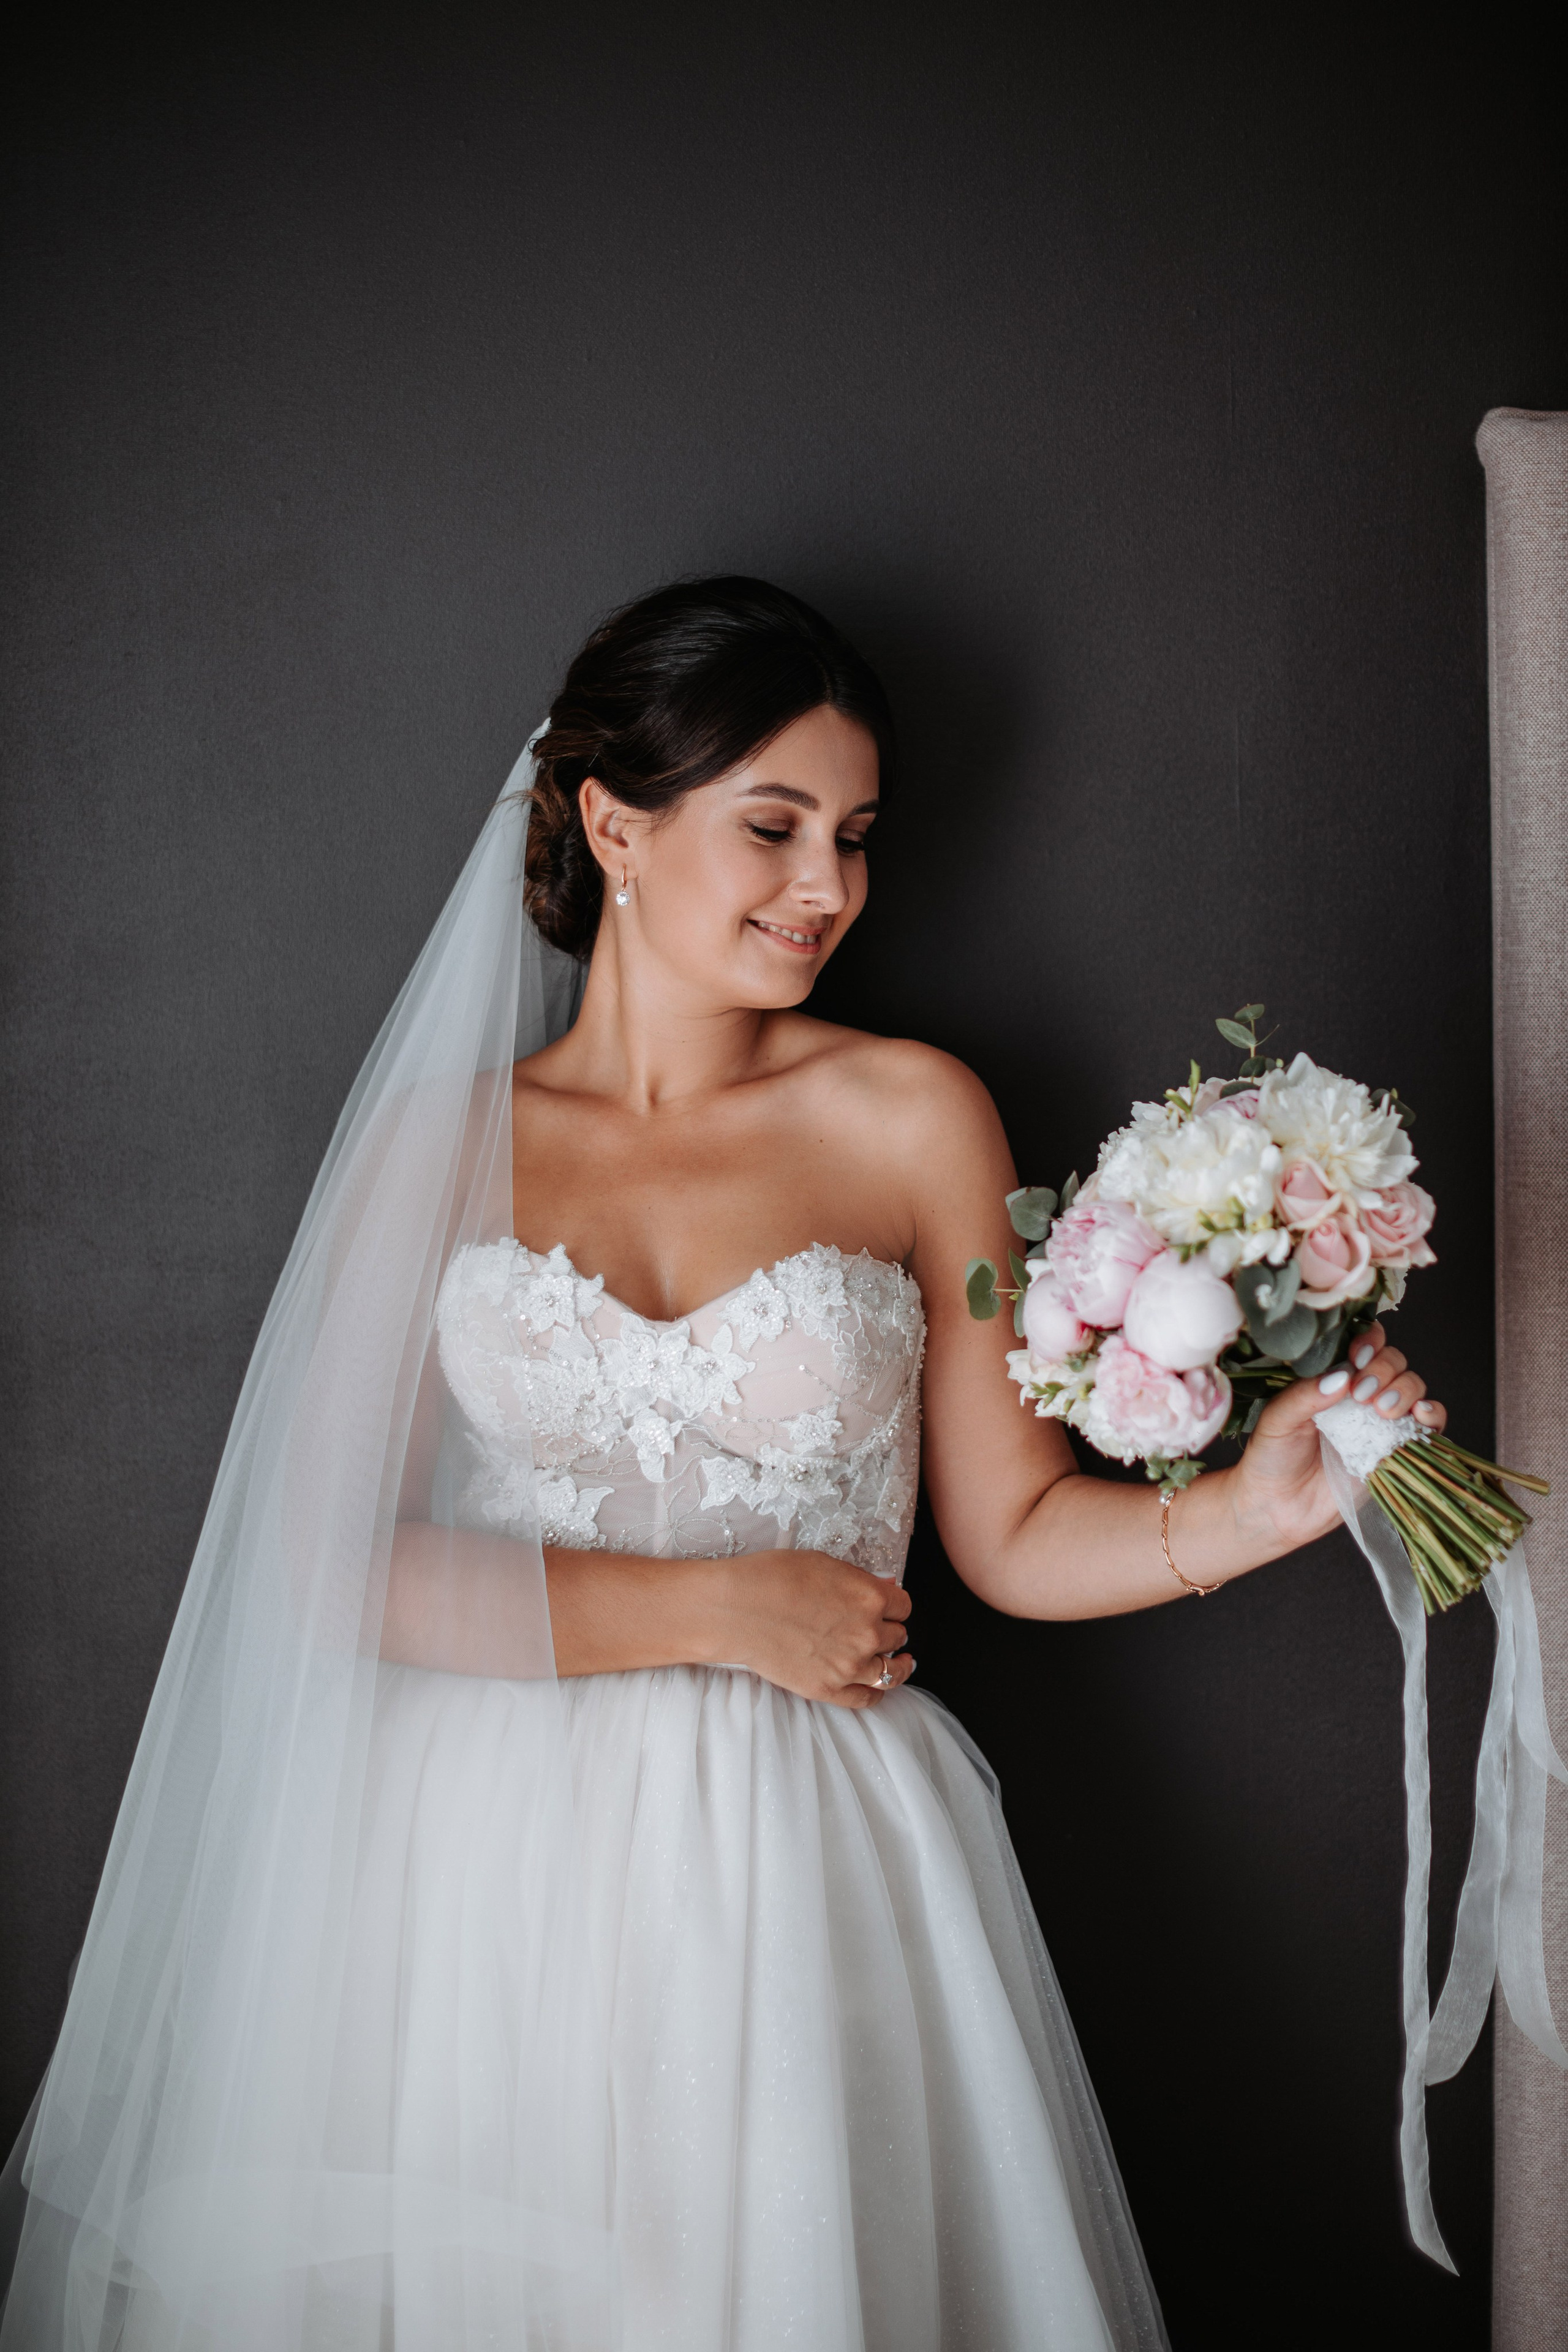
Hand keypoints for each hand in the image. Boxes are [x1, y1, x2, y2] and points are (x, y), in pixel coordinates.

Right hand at [705, 1549, 913, 1708]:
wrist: (736, 1609)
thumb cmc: (772, 1578)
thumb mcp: (823, 1564)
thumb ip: (859, 1580)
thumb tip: (885, 1586)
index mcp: (870, 1597)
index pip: (903, 1606)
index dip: (895, 1606)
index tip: (890, 1609)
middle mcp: (867, 1633)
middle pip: (898, 1636)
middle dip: (890, 1631)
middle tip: (880, 1630)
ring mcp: (850, 1665)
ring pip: (892, 1671)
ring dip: (897, 1665)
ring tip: (900, 1663)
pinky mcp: (829, 1689)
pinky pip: (867, 1698)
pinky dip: (876, 1693)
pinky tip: (877, 1687)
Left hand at [1225, 1323, 1447, 1556]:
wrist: (1278, 1509)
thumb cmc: (1271, 1458)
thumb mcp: (1277, 1421)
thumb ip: (1306, 1395)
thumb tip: (1343, 1376)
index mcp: (1331, 1376)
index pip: (1362, 1342)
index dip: (1368, 1341)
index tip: (1358, 1357)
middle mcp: (1360, 1393)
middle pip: (1392, 1361)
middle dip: (1384, 1370)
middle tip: (1362, 1395)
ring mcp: (1380, 1420)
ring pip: (1412, 1386)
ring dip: (1405, 1390)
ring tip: (1382, 1410)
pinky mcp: (1396, 1449)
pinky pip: (1428, 1425)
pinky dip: (1433, 1415)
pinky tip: (1421, 1416)